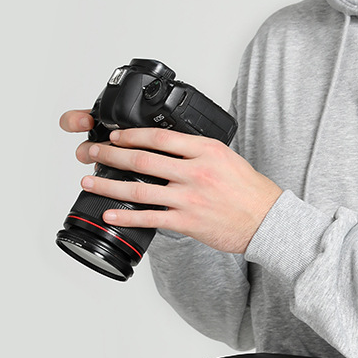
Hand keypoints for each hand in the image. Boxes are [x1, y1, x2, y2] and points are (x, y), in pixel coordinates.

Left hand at [59, 115, 282, 252]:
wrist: (267, 220)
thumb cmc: (249, 190)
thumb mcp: (225, 157)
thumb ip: (197, 150)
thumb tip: (166, 145)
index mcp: (205, 150)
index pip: (159, 137)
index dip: (131, 135)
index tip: (115, 136)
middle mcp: (196, 172)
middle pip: (143, 160)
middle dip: (110, 155)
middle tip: (91, 153)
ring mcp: (190, 198)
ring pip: (140, 189)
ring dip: (110, 185)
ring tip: (90, 181)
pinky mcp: (187, 222)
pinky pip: (150, 218)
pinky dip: (126, 216)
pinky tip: (110, 214)